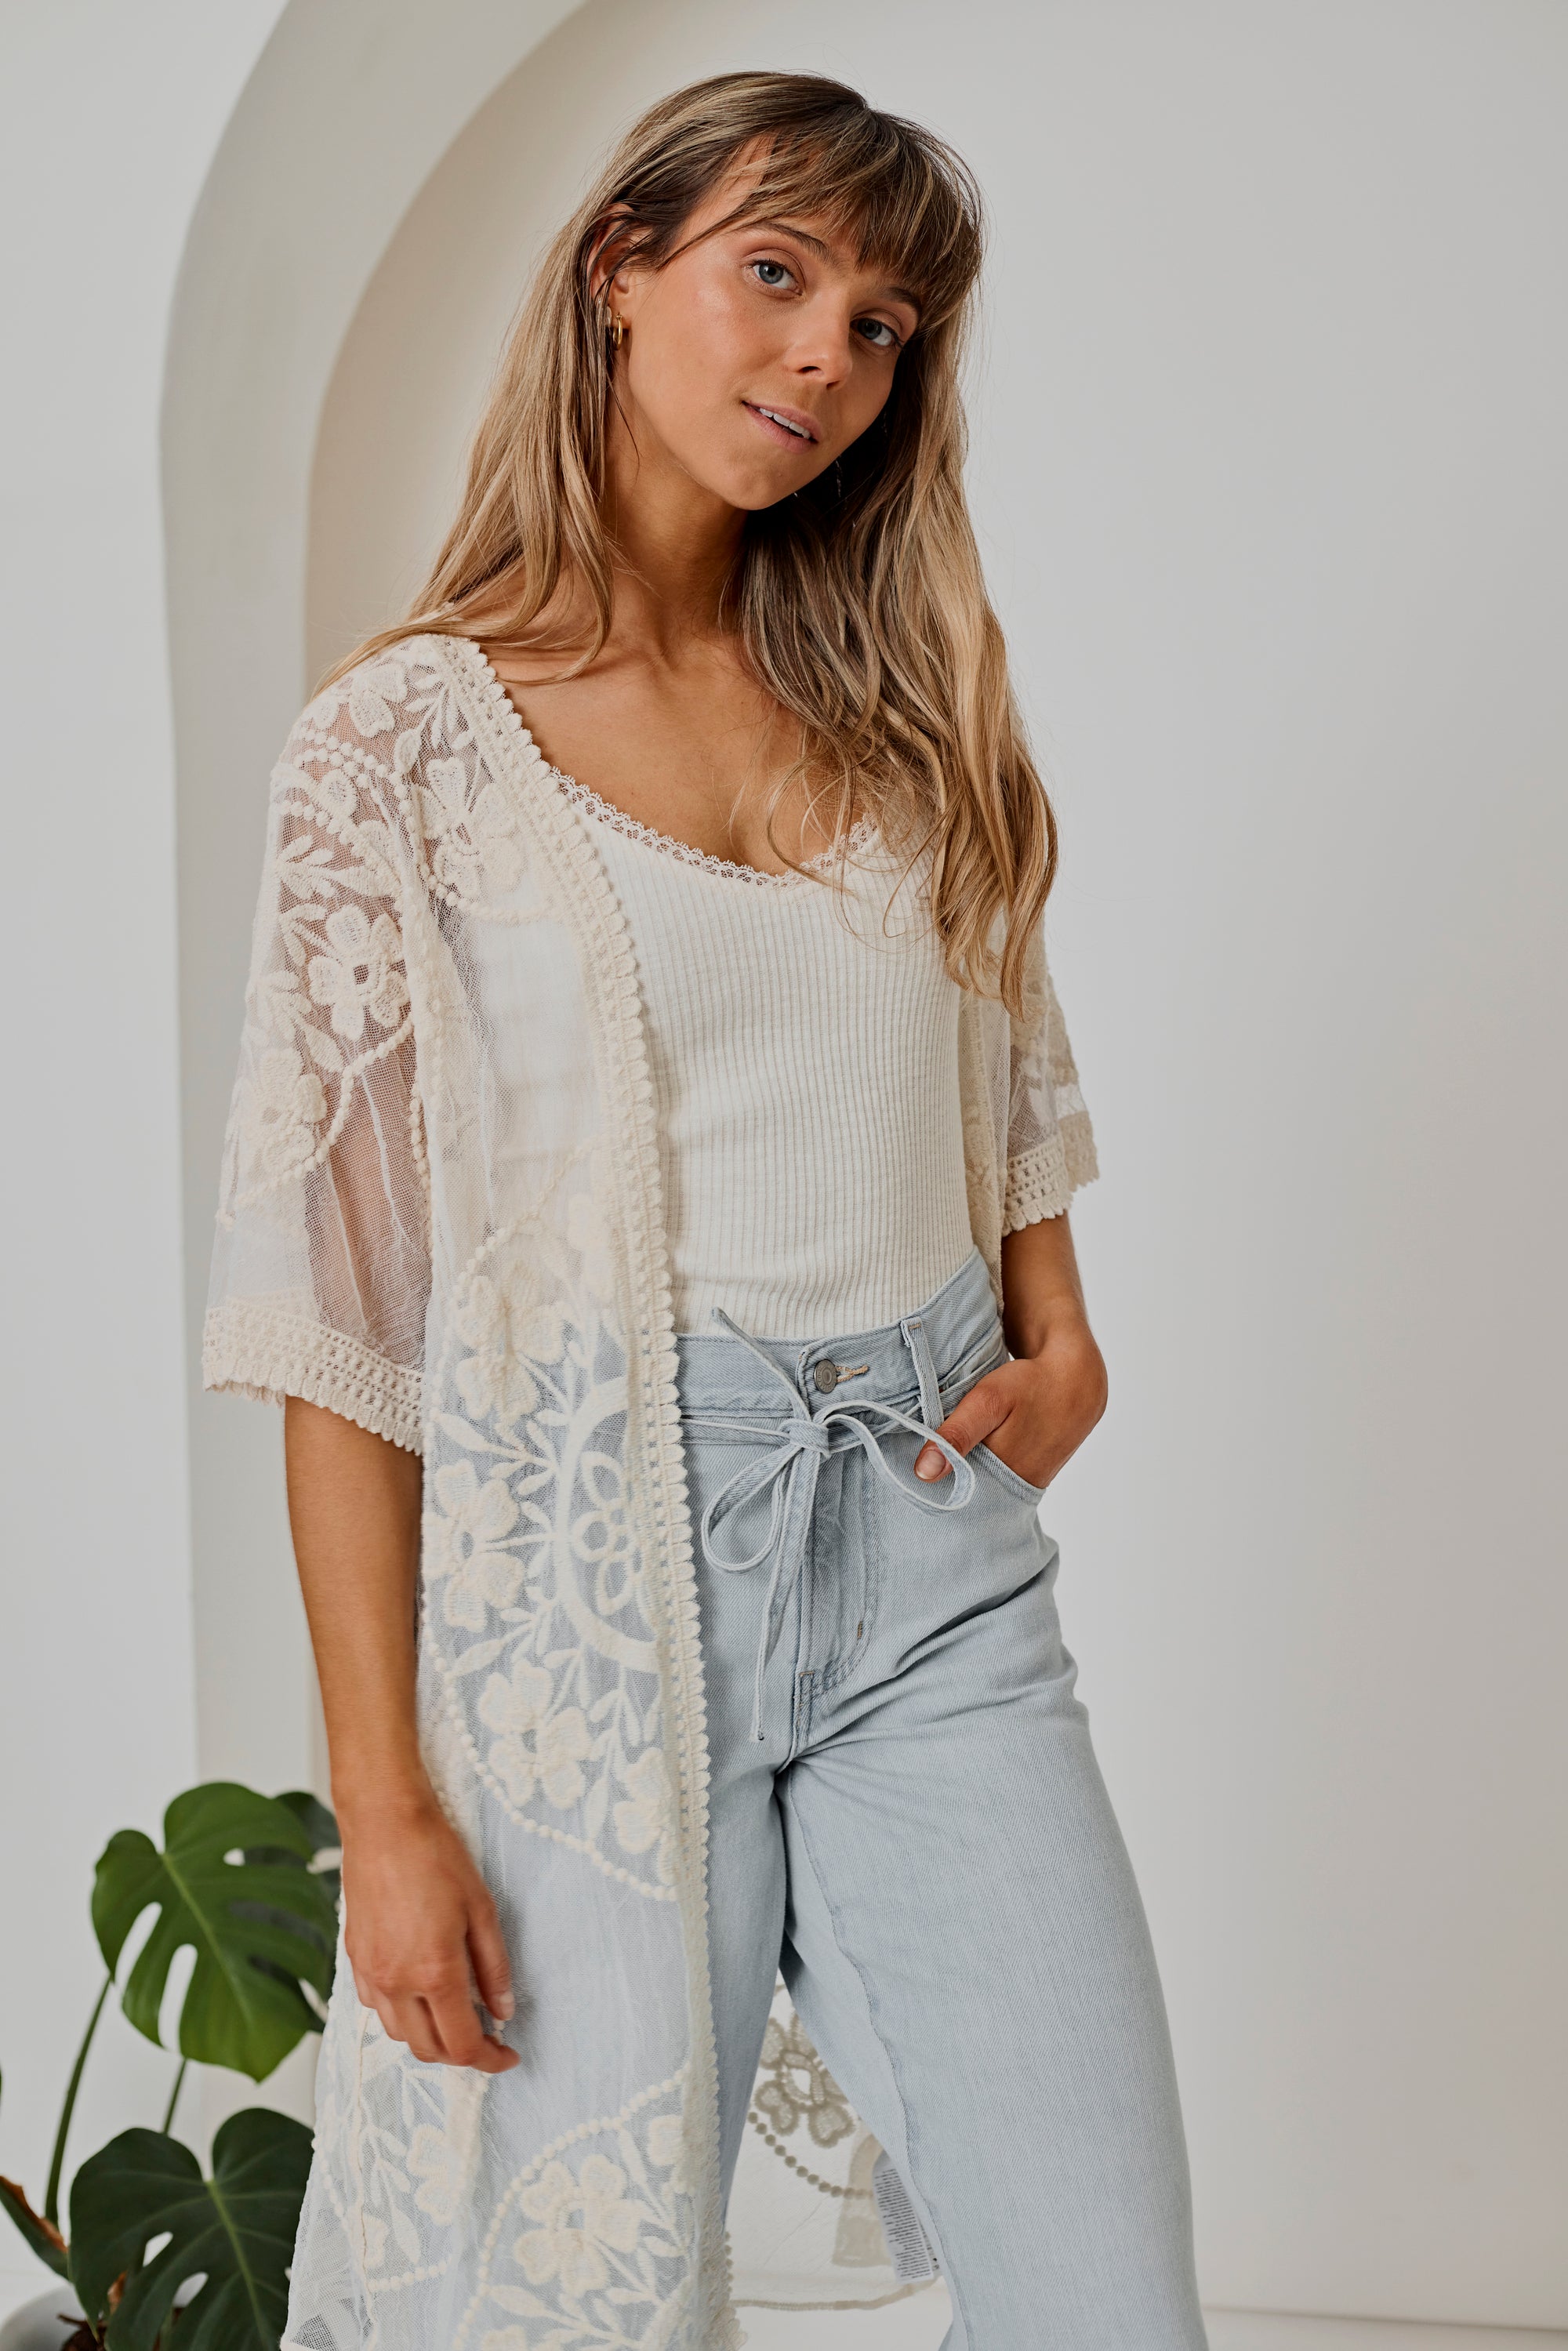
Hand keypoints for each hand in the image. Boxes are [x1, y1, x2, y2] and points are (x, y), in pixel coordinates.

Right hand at [340, 1783, 519, 2072]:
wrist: (385, 1823)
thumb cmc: (436, 1856)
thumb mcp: (482, 1909)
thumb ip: (494, 1968)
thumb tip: (503, 2011)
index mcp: (434, 1972)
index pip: (462, 2045)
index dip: (489, 2059)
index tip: (507, 2055)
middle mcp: (395, 1983)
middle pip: (427, 2050)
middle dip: (460, 2054)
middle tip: (487, 2038)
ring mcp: (369, 1973)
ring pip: (399, 2034)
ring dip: (429, 2036)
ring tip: (456, 2014)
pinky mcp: (353, 1959)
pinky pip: (377, 2007)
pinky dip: (403, 2013)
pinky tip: (420, 1990)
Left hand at [914, 1311, 1107, 1490]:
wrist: (1078, 1379)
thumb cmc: (1031, 1385)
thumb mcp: (988, 1401)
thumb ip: (956, 1435)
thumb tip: (923, 1473)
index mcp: (1000, 1477)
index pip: (951, 1500)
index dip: (926, 1492)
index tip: (903, 1479)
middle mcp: (1013, 1488)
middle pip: (966, 1498)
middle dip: (941, 1487)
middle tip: (911, 1471)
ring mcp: (1024, 1482)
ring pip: (980, 1488)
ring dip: (959, 1477)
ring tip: (932, 1463)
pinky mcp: (1029, 1472)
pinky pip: (995, 1478)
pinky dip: (977, 1469)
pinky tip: (962, 1456)